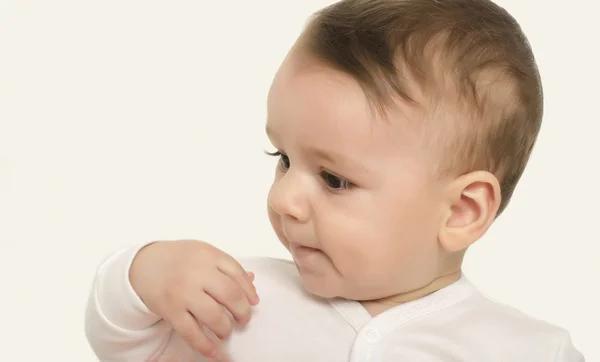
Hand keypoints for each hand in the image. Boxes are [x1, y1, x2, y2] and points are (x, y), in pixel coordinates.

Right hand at [129, 239, 259, 358]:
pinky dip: (205, 344)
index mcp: (208, 255)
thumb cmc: (179, 259)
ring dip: (225, 328)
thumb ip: (226, 266)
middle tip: (243, 319)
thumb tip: (252, 281)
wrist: (145, 264)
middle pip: (230, 294)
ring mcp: (183, 291)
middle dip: (242, 311)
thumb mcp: (203, 254)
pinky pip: (191, 332)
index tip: (253, 302)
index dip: (249, 291)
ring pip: (213, 315)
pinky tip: (213, 350)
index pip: (237, 274)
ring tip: (226, 331)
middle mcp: (196, 272)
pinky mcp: (171, 309)